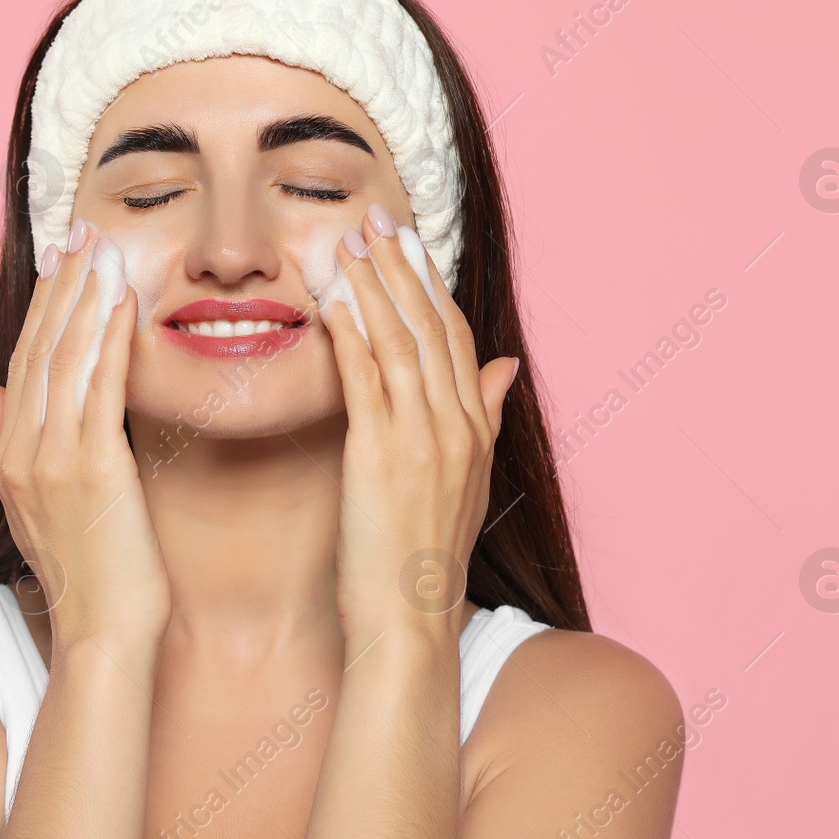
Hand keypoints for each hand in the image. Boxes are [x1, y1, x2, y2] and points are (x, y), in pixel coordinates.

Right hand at [0, 221, 170, 651]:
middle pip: (40, 350)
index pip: (25, 363)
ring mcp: (52, 459)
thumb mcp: (38, 503)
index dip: (43, 307)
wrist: (105, 633)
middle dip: (62, 286)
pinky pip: (101, 389)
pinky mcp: (93, 469)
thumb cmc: (90, 573)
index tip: (60, 260)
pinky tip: (124, 303)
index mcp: (10, 457)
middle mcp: (21, 452)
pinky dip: (110, 341)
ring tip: (104, 248)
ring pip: (66, 360)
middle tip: (82, 231)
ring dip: (86, 297)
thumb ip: (13, 440)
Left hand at [318, 204, 518, 644]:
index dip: (431, 285)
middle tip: (377, 217)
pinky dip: (351, 335)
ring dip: (373, 285)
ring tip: (350, 241)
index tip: (410, 241)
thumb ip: (484, 417)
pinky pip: (366, 380)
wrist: (410, 621)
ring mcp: (420, 439)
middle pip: (430, 327)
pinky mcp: (380, 456)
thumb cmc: (427, 558)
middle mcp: (454, 426)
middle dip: (402, 266)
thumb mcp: (470, 482)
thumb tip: (505, 366)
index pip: (455, 338)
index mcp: (473, 429)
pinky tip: (333, 300)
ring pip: (399, 342)